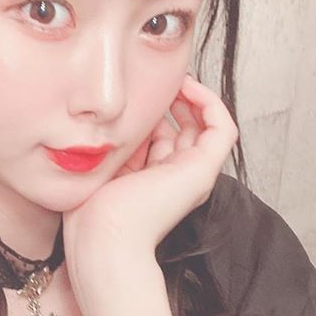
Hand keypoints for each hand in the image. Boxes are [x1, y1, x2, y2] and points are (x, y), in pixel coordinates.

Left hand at [62, 73, 237, 288]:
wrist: (103, 238)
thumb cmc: (92, 214)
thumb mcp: (102, 168)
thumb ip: (114, 146)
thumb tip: (115, 118)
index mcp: (153, 181)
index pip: (163, 136)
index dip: (153, 111)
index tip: (137, 92)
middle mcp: (177, 178)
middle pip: (185, 128)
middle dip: (173, 99)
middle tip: (156, 80)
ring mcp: (192, 174)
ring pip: (207, 125)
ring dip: (192, 95)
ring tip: (172, 78)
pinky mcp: (203, 170)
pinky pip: (222, 127)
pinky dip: (211, 102)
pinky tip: (186, 87)